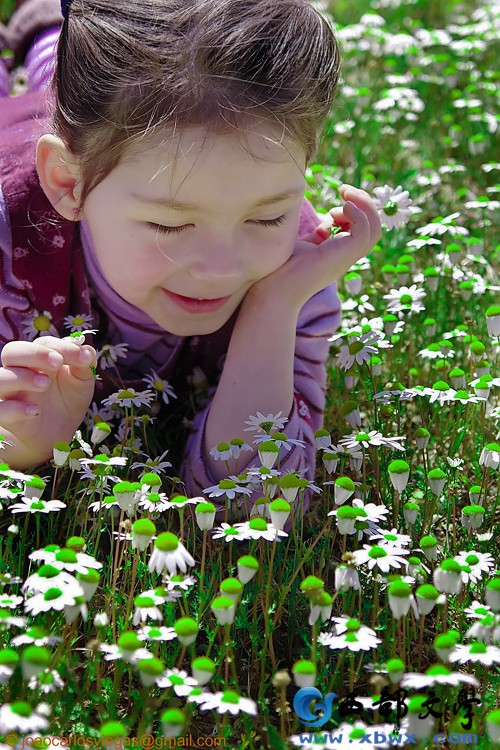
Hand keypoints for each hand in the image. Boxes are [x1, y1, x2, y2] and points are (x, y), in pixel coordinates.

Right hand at [0, 336, 96, 469]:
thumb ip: (84, 363)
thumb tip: (87, 351)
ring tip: (45, 384)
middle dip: (34, 353)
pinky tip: (35, 410)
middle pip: (11, 352)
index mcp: (38, 359)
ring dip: (20, 377)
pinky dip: (14, 408)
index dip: (60, 347)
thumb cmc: (68, 399)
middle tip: (57, 362)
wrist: (60, 432)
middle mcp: (19, 371)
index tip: (81, 357)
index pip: (42, 344)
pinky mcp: (6, 416)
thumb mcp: (82, 380)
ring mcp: (10, 393)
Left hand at [248, 184, 381, 309]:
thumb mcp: (302, 244)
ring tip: (345, 195)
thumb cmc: (279, 271)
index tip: (339, 196)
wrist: (272, 290)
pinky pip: (365, 232)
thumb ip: (316, 233)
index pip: (361, 229)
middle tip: (345, 189)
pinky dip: (357, 215)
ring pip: (373, 230)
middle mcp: (345, 256)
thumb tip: (322, 220)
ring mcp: (346, 258)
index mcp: (337, 253)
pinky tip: (336, 210)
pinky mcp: (343, 256)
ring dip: (364, 205)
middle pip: (373, 228)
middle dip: (364, 202)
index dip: (355, 208)